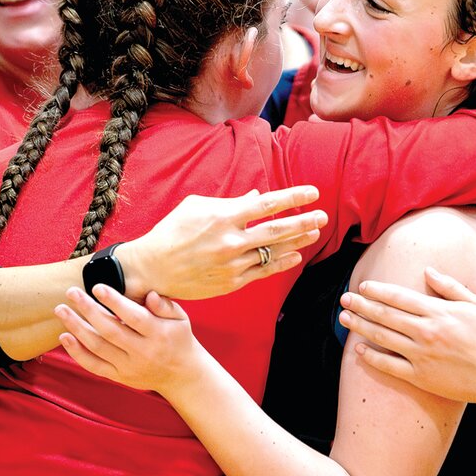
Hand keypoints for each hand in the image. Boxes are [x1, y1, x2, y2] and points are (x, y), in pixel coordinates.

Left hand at [56, 285, 219, 400]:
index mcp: (158, 334)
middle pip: (110, 330)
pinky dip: (76, 352)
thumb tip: (149, 294)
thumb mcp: (180, 319)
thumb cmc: (179, 339)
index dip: (114, 301)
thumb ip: (165, 306)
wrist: (181, 375)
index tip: (97, 287)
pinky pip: (94, 365)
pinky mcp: (119, 377)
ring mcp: (129, 367)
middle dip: (88, 310)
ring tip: (61, 309)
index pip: (134, 316)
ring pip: (97, 347)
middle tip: (71, 292)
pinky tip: (65, 336)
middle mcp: (143, 352)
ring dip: (76, 327)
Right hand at [120, 185, 326, 299]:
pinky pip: (264, 272)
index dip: (293, 198)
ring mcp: (233, 264)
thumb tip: (257, 197)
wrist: (152, 269)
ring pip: (273, 252)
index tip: (313, 193)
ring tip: (314, 233)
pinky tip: (296, 256)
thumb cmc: (173, 231)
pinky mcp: (231, 283)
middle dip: (304, 221)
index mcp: (223, 216)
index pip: (267, 204)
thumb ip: (230, 201)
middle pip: (277, 230)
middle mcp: (231, 241)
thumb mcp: (196, 206)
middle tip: (323, 216)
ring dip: (297, 242)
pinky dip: (281, 263)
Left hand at [338, 266, 475, 405]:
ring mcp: (421, 355)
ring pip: (383, 337)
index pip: (400, 297)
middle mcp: (426, 331)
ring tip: (344, 318)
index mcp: (439, 312)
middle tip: (344, 299)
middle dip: (361, 305)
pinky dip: (372, 358)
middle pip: (385, 315)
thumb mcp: (475, 304)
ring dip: (360, 326)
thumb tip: (427, 270)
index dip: (378, 290)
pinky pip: (390, 366)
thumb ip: (449, 286)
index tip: (363, 286)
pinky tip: (358, 350)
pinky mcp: (421, 376)